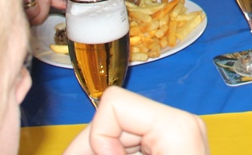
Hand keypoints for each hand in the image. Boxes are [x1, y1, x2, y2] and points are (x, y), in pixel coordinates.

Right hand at [62, 86, 208, 154]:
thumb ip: (101, 146)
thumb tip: (71, 147)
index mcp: (176, 125)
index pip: (114, 102)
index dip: (98, 134)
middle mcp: (180, 123)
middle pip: (115, 117)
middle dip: (92, 142)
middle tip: (71, 154)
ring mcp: (180, 136)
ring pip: (120, 131)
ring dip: (101, 148)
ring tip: (88, 153)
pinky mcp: (175, 147)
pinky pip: (134, 142)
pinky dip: (116, 152)